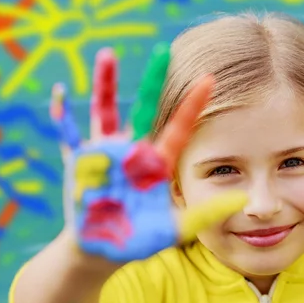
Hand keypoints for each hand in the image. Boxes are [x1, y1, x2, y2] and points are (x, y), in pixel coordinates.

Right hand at [50, 44, 246, 262]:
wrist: (102, 252)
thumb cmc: (140, 240)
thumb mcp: (176, 228)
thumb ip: (207, 213)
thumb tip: (243, 201)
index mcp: (156, 164)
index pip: (179, 129)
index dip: (193, 105)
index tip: (210, 78)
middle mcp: (132, 153)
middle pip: (144, 110)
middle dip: (153, 82)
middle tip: (164, 50)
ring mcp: (105, 156)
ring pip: (105, 112)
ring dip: (105, 85)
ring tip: (108, 54)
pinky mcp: (80, 164)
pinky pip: (70, 136)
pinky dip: (64, 116)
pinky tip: (60, 93)